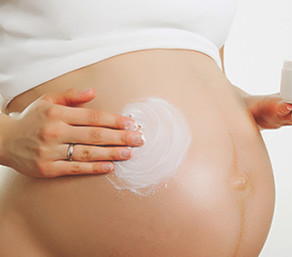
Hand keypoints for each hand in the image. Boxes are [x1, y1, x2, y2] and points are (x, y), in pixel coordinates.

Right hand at [1, 88, 143, 177]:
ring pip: (87, 152)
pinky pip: (75, 169)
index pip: (93, 117)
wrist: (3, 140)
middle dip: (120, 137)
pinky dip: (93, 168)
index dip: (115, 121)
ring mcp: (50, 151)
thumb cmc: (32, 119)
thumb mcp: (48, 101)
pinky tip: (110, 166)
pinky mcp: (46, 168)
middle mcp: (54, 131)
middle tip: (139, 140)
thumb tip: (94, 92)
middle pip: (94, 135)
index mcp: (57, 113)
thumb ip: (72, 95)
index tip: (132, 124)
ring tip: (129, 153)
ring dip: (111, 153)